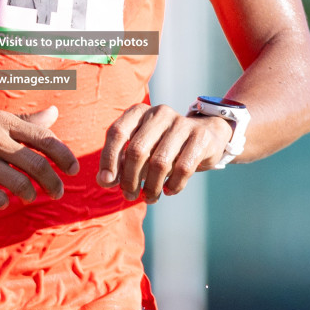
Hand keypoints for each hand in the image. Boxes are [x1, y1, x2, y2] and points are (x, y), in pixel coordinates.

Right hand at [0, 106, 79, 209]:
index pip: (43, 138)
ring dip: (29, 194)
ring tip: (29, 196)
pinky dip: (3, 202)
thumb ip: (25, 121)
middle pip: (36, 165)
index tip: (72, 169)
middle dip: (53, 183)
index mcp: (2, 121)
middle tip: (58, 192)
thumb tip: (54, 113)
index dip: (63, 156)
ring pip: (19, 184)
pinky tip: (1, 199)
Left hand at [97, 104, 230, 202]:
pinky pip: (183, 168)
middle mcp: (159, 113)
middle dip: (130, 179)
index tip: (107, 181)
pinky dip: (173, 185)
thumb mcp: (140, 149)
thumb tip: (104, 181)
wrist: (205, 135)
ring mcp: (181, 123)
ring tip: (149, 197)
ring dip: (151, 187)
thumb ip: (119, 163)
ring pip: (159, 163)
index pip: (117, 132)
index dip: (108, 158)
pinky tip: (168, 191)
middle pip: (137, 150)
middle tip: (129, 195)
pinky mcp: (200, 137)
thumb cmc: (162, 145)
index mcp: (139, 112)